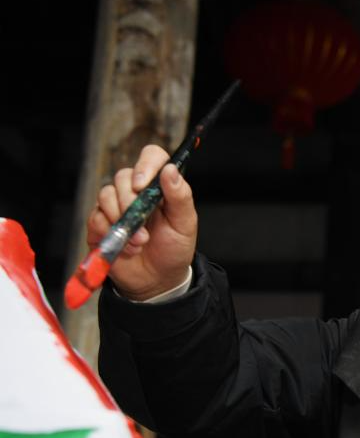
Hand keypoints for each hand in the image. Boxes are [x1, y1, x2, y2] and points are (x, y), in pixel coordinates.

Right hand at [86, 145, 197, 299]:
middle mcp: (134, 192)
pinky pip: (96, 218)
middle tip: (145, 227)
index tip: (142, 184)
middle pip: (122, 176)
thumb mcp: (185, 224)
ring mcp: (115, 207)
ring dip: (123, 221)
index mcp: (158, 187)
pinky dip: (111, 234)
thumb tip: (171, 170)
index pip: (150, 157)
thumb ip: (180, 196)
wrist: (158, 280)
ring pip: (106, 195)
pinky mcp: (100, 224)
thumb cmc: (174, 249)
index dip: (145, 165)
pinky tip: (128, 248)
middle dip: (131, 202)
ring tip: (141, 242)